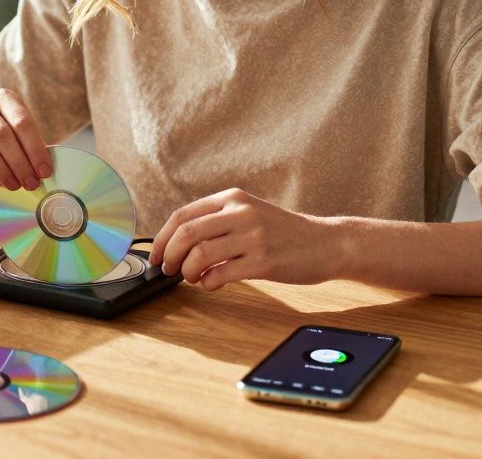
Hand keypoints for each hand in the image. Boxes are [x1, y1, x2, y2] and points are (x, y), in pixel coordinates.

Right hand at [0, 88, 52, 190]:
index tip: (45, 171)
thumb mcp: (21, 138)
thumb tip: (44, 172)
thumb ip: (31, 150)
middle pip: (1, 134)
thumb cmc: (5, 143)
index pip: (22, 122)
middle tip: (31, 182)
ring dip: (2, 169)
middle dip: (19, 162)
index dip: (35, 149)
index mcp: (4, 99)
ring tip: (15, 185)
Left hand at [148, 188, 344, 289]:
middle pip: (186, 234)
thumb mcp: (249, 213)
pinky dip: (208, 283)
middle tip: (167, 269)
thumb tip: (176, 243)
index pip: (182, 215)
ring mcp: (253, 237)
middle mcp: (241, 213)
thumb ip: (218, 220)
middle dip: (168, 256)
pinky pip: (220, 274)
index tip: (154, 256)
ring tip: (192, 278)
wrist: (326, 243)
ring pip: (199, 254)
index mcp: (232, 198)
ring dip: (187, 272)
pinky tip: (212, 284)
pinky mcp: (263, 261)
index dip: (161, 238)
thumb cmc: (283, 233)